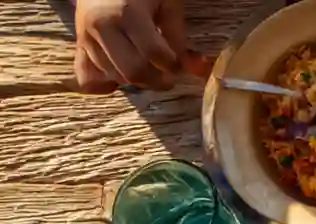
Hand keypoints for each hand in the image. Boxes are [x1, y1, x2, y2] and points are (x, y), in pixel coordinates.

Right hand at [73, 0, 208, 92]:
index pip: (155, 55)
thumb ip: (178, 35)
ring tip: (147, 67)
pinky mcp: (78, 45)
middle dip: (157, 80)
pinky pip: (87, 79)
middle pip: (133, 72)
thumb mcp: (166, 3)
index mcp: (127, 14)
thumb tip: (199, 68)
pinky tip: (120, 77)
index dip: (173, 66)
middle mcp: (102, 27)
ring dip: (137, 81)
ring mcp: (86, 37)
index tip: (179, 64)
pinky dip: (105, 85)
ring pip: (114, 77)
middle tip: (167, 75)